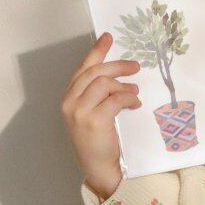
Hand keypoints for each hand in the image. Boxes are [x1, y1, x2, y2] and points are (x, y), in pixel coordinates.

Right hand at [62, 31, 141, 199]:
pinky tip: (134, 103)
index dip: (96, 51)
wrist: (98, 167)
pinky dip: (128, 97)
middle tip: (135, 66)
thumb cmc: (98, 141)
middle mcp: (69, 103)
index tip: (108, 37)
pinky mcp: (94, 120)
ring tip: (135, 91)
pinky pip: (115, 99)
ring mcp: (80, 112)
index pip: (82, 69)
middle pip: (94, 72)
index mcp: (68, 98)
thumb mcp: (94, 113)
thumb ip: (99, 94)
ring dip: (124, 85)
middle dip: (117, 66)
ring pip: (104, 83)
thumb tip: (118, 74)